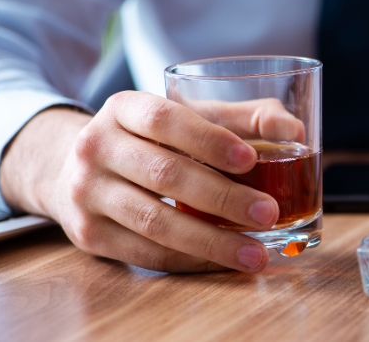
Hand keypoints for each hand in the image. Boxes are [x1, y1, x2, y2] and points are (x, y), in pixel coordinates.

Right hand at [0, 91, 302, 271]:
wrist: (75, 168)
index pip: (165, 119)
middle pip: (164, 174)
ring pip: (155, 221)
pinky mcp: (88, 234)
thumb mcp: (188, 116)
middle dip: (222, 197)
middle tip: (268, 213)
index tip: (251, 159)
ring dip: (211, 241)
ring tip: (256, 252)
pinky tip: (224, 261)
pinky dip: (190, 260)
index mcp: (124, 107)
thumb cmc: (152, 139)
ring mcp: (87, 193)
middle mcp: (96, 146)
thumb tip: (294, 129)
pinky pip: (145, 252)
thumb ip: (242, 118)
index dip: (209, 140)